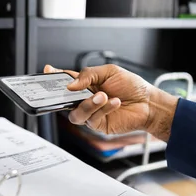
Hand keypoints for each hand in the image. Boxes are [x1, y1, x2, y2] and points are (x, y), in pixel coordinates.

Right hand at [44, 64, 178, 140]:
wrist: (148, 103)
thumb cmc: (131, 86)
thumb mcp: (109, 72)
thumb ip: (87, 75)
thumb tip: (70, 85)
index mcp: (86, 84)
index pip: (65, 81)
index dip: (54, 77)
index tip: (47, 70)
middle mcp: (85, 99)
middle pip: (64, 100)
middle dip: (63, 96)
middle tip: (70, 90)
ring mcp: (90, 113)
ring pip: (76, 114)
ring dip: (88, 104)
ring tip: (103, 96)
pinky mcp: (98, 125)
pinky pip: (92, 119)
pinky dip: (103, 109)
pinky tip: (114, 102)